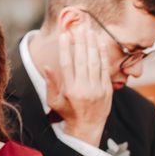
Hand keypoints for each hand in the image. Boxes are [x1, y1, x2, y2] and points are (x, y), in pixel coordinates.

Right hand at [44, 26, 111, 146]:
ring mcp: (97, 88)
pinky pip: (105, 68)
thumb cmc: (67, 113)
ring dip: (92, 44)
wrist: (87, 127)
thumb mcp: (54, 101)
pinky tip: (100, 43)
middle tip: (79, 27)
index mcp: (70, 90)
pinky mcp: (107, 89)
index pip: (67, 64)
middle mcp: (84, 88)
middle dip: (81, 41)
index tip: (65, 35)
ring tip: (90, 30)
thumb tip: (47, 66)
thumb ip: (51, 83)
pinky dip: (103, 54)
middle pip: (82, 60)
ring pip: (95, 61)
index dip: (66, 48)